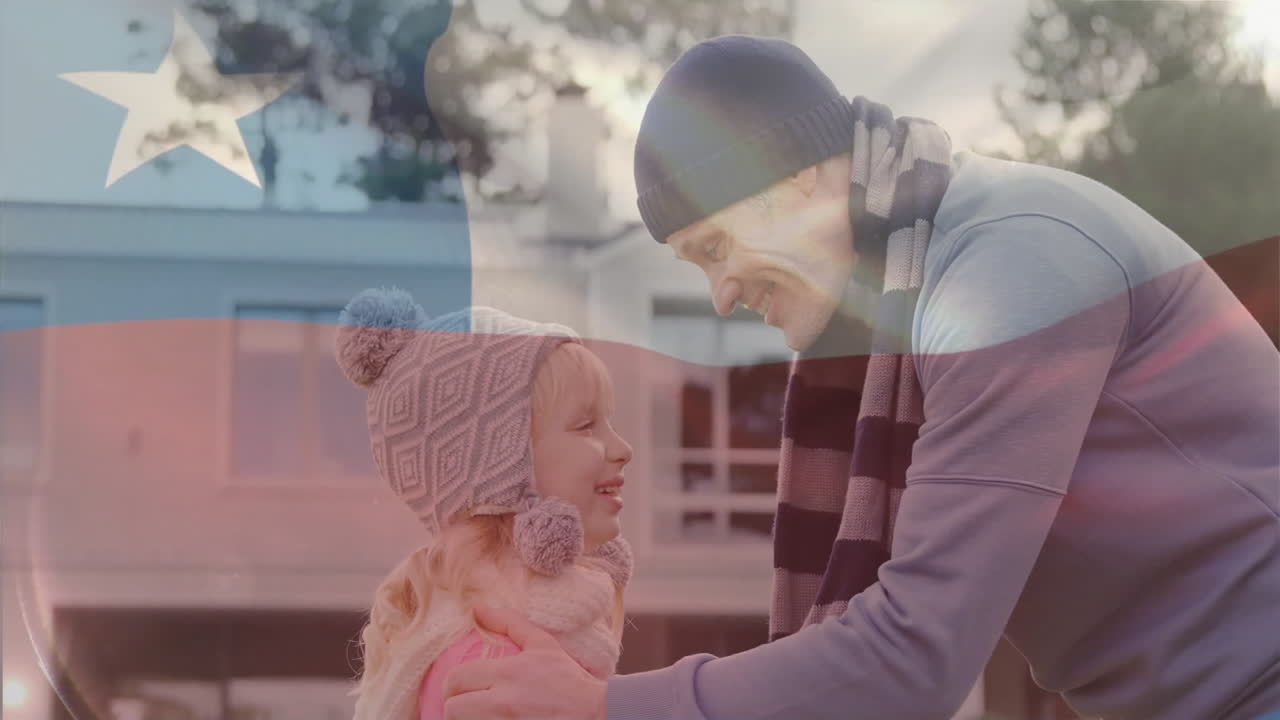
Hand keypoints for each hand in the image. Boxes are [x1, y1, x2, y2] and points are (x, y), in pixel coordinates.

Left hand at [443, 604, 606, 719]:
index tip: (458, 689)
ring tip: (478, 715)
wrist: (595, 713)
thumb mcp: (542, 644)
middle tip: (466, 706)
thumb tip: (477, 607)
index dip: (452, 685)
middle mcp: (503, 702)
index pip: (457, 679)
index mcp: (508, 673)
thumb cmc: (569, 679)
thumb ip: (509, 623)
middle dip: (456, 707)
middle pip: (454, 708)